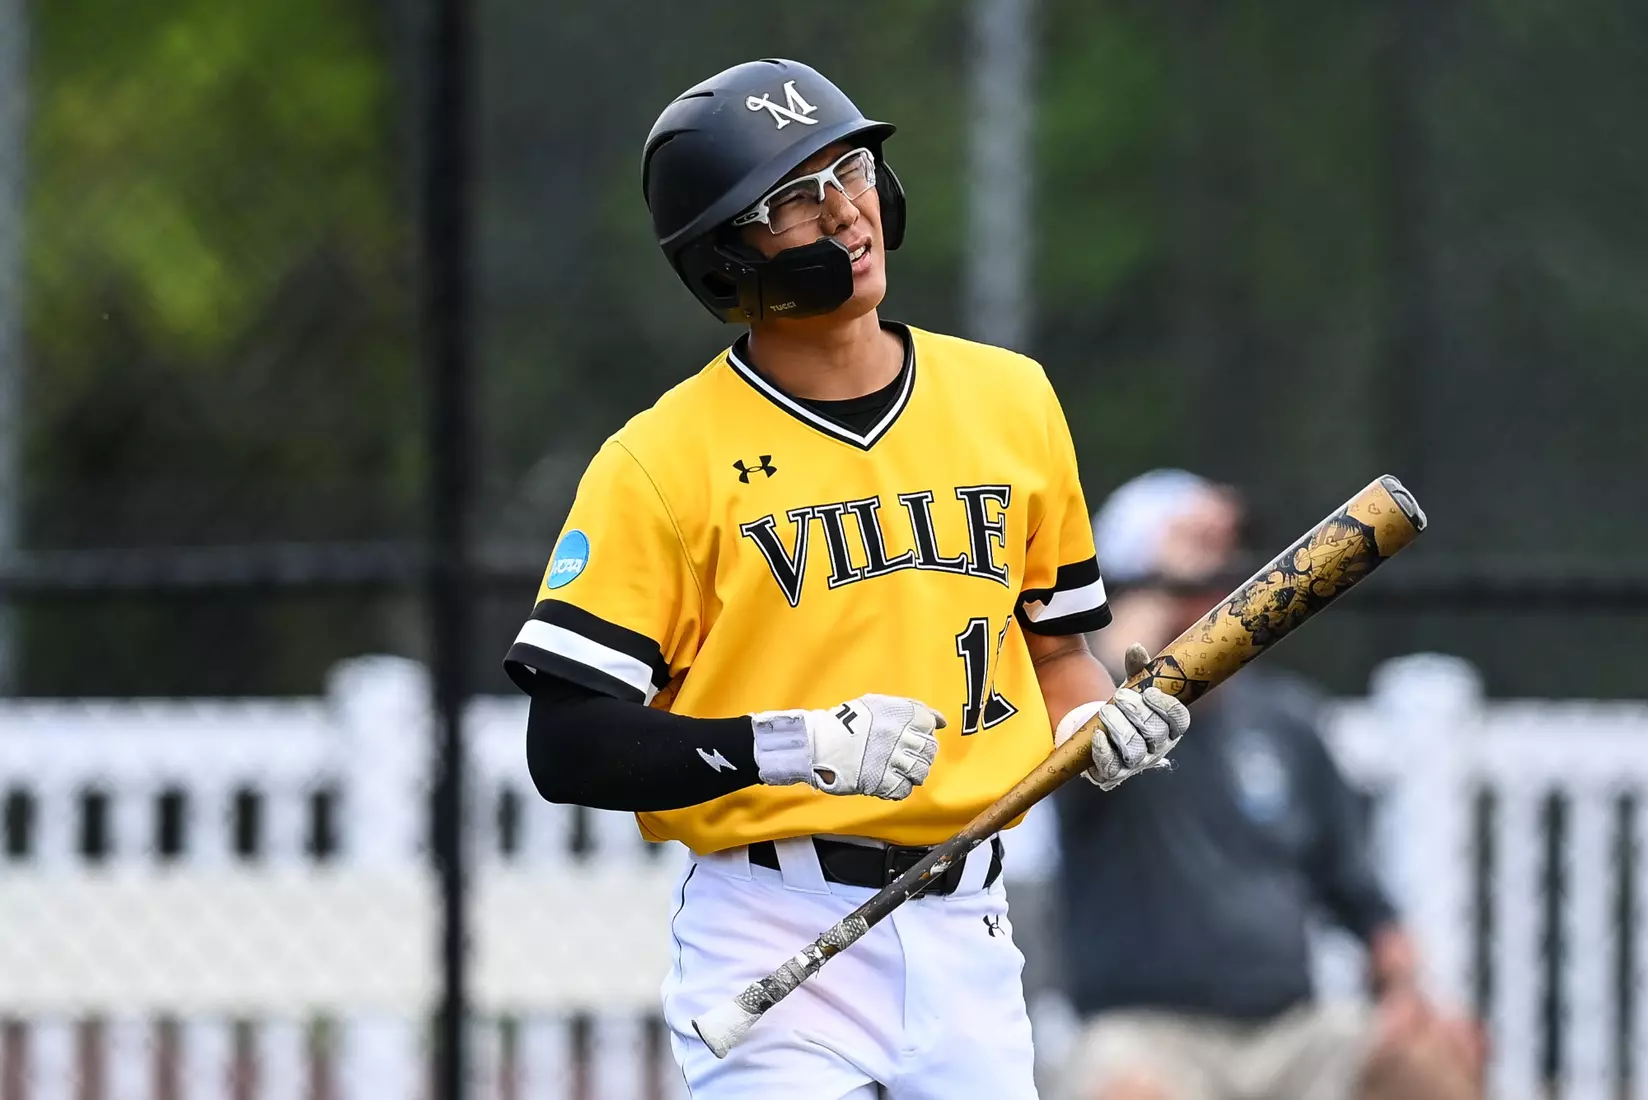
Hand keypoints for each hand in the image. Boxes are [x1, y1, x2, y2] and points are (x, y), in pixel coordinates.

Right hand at [750, 694, 944, 799]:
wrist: (819, 743)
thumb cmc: (846, 721)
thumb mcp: (876, 703)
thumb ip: (908, 708)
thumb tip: (939, 720)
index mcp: (901, 713)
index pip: (930, 722)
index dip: (925, 730)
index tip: (917, 735)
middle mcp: (902, 736)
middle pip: (929, 748)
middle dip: (922, 752)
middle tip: (906, 754)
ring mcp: (894, 760)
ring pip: (921, 771)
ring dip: (913, 771)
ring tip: (899, 769)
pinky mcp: (883, 782)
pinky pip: (904, 789)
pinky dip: (899, 787)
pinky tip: (889, 780)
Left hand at [1054, 643, 1189, 789]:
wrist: (1102, 733)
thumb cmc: (1126, 709)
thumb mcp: (1133, 687)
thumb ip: (1137, 668)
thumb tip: (1136, 648)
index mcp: (1170, 727)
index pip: (1180, 721)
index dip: (1168, 707)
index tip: (1150, 692)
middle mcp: (1157, 748)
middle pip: (1155, 733)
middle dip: (1137, 713)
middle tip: (1119, 696)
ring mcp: (1136, 763)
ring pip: (1134, 750)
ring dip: (1119, 728)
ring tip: (1105, 711)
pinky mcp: (1114, 773)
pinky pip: (1112, 767)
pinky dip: (1104, 750)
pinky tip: (1097, 734)